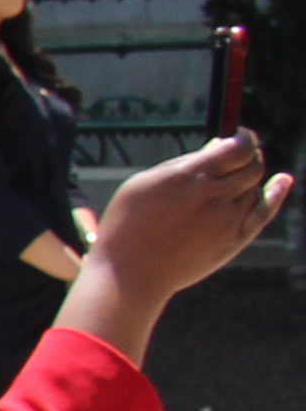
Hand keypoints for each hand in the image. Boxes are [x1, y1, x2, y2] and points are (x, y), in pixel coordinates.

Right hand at [83, 133, 290, 299]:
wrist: (130, 275)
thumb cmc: (127, 226)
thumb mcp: (143, 185)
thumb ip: (183, 164)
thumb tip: (217, 146)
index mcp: (189, 177)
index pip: (237, 147)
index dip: (244, 137)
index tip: (239, 134)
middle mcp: (214, 196)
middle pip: (252, 165)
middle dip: (250, 154)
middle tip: (239, 153)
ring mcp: (227, 220)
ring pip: (255, 187)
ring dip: (248, 178)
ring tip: (230, 178)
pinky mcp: (233, 241)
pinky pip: (264, 212)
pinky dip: (275, 194)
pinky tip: (283, 180)